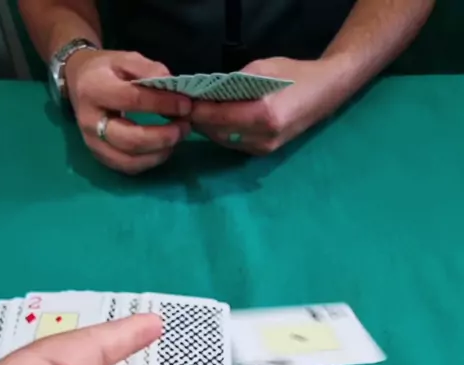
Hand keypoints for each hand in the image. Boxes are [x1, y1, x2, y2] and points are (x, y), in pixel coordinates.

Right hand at [65, 50, 191, 173]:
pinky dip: (149, 161)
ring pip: (129, 160)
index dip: (162, 104)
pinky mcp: (99, 156)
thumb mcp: (125, 59)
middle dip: (163, 137)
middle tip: (184, 127)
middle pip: (130, 139)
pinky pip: (127, 167)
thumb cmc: (106, 70)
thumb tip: (172, 85)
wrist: (79, 82)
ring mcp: (93, 143)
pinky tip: (163, 149)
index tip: (185, 104)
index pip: (132, 100)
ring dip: (159, 153)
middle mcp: (90, 121)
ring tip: (177, 138)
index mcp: (94, 90)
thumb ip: (149, 69)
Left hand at [192, 57, 346, 155]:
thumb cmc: (295, 75)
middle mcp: (263, 137)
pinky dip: (222, 133)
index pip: (220, 118)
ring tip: (195, 114)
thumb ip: (234, 83)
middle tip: (183, 108)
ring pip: (225, 142)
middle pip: (219, 133)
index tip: (183, 103)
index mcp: (264, 115)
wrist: (325, 93)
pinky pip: (235, 144)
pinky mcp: (265, 152)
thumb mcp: (262, 69)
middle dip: (200, 121)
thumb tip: (208, 92)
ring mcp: (265, 149)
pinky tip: (215, 121)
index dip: (198, 112)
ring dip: (209, 129)